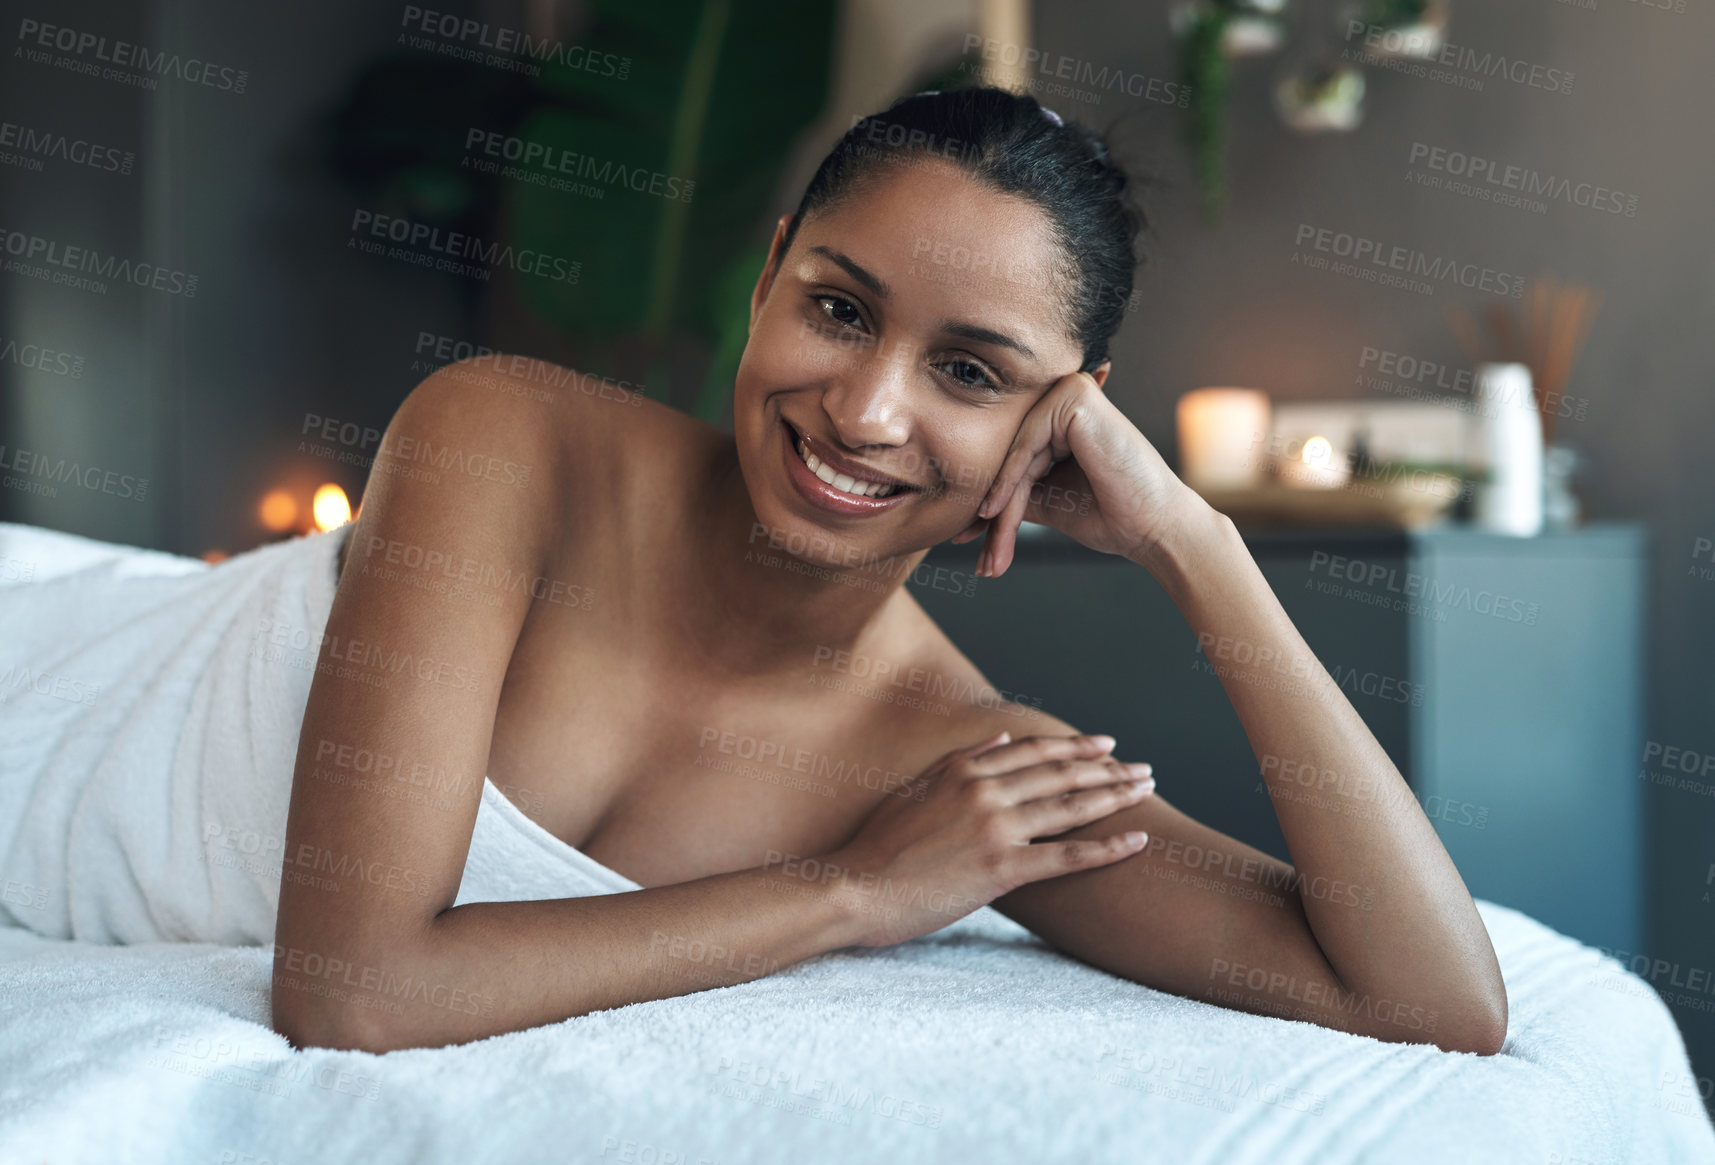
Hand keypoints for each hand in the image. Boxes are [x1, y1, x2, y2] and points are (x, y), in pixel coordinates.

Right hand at [822, 731, 1154, 947]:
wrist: (856, 887)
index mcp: (964, 771)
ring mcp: (996, 829)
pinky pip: (1067, 857)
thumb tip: (1001, 741)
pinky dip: (1107, 848)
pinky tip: (1137, 841)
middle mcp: (985, 791)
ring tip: (1147, 791)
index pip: (1035, 752)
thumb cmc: (877, 845)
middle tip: (1144, 769)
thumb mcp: (915, 790)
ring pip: (1071, 806)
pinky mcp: (1001, 869)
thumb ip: (960, 762)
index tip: (1106, 747)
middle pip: (1061, 773)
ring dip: (1115, 796)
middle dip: (1108, 769)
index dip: (1075, 747)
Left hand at [952, 371, 1198, 577]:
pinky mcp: (1076, 397)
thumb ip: (1014, 490)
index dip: (989, 499)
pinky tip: (995, 511)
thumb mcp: (1050, 500)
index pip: (1013, 458)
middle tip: (970, 549)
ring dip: (999, 506)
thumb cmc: (1113, 515)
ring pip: (1013, 455)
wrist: (1155, 528)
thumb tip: (969, 504)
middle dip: (990, 510)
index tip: (964, 538)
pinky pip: (1025, 445)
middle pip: (1009, 457)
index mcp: (1063, 418)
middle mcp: (1066, 397)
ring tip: (990, 551)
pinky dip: (1008, 481)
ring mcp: (1071, 392)